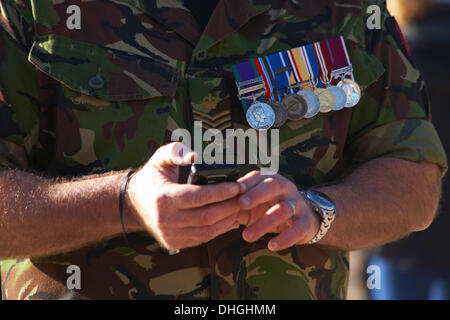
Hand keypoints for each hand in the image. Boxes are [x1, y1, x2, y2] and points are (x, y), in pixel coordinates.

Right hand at [126, 142, 243, 250]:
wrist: (133, 204)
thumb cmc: (151, 178)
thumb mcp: (159, 159)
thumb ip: (176, 151)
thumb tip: (195, 155)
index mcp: (163, 198)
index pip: (198, 197)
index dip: (221, 192)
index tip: (237, 185)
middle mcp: (165, 220)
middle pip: (206, 217)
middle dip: (230, 206)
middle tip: (244, 196)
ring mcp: (169, 234)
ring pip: (207, 232)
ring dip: (227, 220)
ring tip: (239, 207)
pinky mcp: (174, 243)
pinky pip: (202, 239)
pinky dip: (219, 230)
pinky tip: (228, 218)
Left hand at [237, 171, 320, 250]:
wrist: (304, 218)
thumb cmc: (270, 207)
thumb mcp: (254, 201)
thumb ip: (237, 199)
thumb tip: (210, 201)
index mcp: (271, 179)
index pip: (258, 176)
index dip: (245, 183)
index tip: (230, 191)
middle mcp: (285, 188)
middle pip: (272, 186)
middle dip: (257, 194)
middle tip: (241, 205)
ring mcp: (297, 204)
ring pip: (283, 209)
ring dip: (264, 222)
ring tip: (247, 236)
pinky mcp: (305, 222)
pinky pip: (297, 229)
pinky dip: (284, 238)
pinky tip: (271, 245)